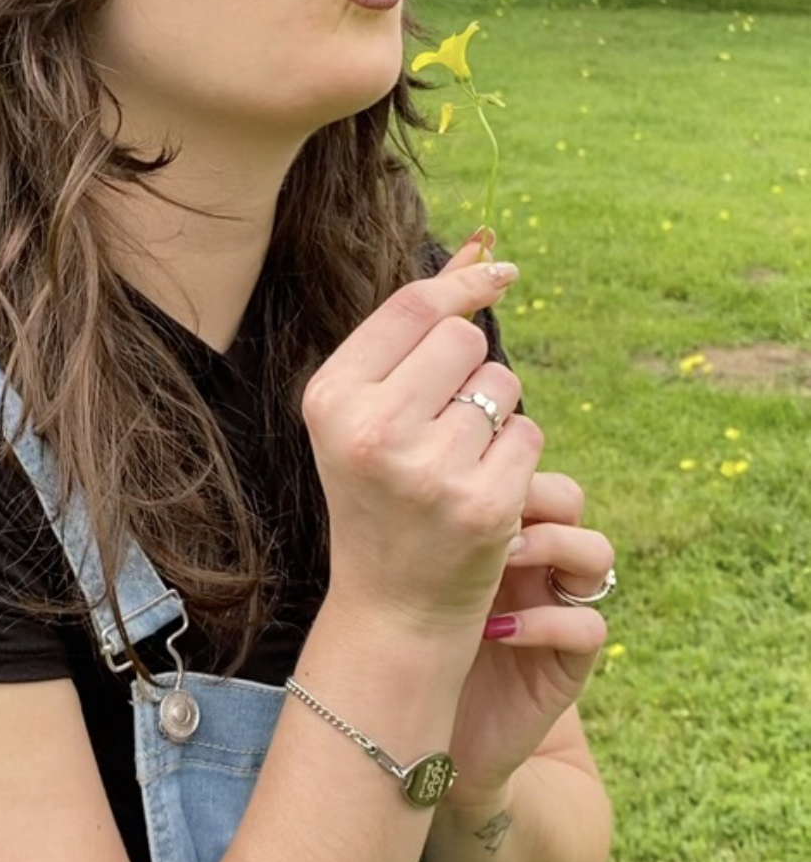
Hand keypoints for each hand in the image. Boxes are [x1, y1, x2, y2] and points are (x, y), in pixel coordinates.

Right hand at [302, 236, 542, 658]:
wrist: (392, 608)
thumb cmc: (380, 496)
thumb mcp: (364, 415)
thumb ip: (411, 337)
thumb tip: (483, 253)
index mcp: (331, 398)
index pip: (414, 306)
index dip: (464, 281)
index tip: (500, 272)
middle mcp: (372, 430)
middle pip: (464, 338)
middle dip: (471, 367)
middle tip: (446, 420)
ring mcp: (429, 469)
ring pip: (502, 385)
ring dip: (496, 414)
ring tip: (459, 461)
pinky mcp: (483, 504)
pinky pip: (528, 435)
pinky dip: (517, 457)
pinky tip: (484, 490)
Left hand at [437, 470, 612, 804]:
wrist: (429, 728)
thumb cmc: (415, 644)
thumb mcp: (412, 575)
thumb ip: (416, 524)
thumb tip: (395, 460)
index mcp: (501, 533)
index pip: (527, 473)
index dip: (506, 466)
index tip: (460, 472)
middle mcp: (537, 564)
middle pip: (569, 499)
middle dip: (535, 497)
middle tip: (490, 512)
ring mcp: (557, 608)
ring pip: (596, 553)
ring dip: (553, 546)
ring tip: (502, 559)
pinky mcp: (569, 663)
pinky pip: (588, 627)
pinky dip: (549, 621)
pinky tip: (499, 629)